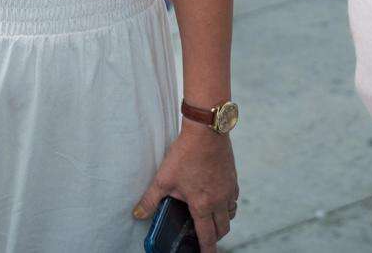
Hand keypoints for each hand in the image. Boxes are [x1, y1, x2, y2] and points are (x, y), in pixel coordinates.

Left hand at [133, 125, 238, 249]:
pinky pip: (234, 199)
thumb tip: (138, 213)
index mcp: (202, 205)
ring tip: (212, 219)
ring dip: (223, 221)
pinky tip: (219, 198)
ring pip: (230, 214)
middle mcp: (219, 201)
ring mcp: (228, 189)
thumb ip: (150, 199)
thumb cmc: (185, 154)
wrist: (206, 131)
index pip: (207, 235)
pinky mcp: (233, 178)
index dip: (207, 250)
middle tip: (207, 239)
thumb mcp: (164, 178)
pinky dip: (228, 204)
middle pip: (222, 228)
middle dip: (215, 237)